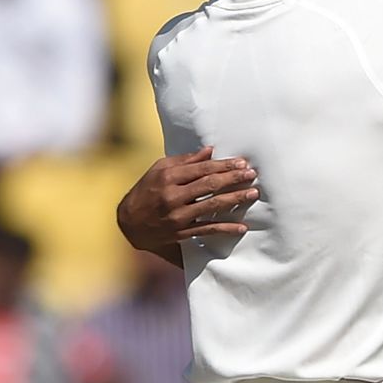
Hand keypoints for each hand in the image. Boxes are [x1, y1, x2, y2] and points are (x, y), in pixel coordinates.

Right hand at [116, 147, 257, 253]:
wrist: (129, 223)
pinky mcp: (181, 232)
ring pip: (212, 206)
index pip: (202, 169)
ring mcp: (178, 216)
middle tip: (252, 174)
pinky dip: (226, 228)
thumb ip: (186, 160)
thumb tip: (210, 150)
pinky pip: (208, 229)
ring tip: (253, 193)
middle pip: (210, 185)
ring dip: (235, 199)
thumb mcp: (160, 169)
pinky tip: (242, 226)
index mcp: (168, 177)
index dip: (224, 165)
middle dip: (234, 179)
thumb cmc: (148, 189)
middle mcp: (173, 196)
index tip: (242, 162)